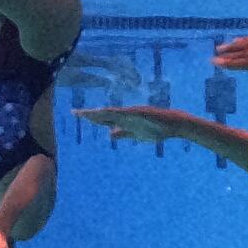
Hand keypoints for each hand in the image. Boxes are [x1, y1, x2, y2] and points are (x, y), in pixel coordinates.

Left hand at [76, 105, 192, 143]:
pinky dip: (113, 113)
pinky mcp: (139, 113)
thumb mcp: (136, 135)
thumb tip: (110, 134)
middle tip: (74, 113)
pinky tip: (105, 112)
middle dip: (89, 115)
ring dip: (98, 113)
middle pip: (104, 115)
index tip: (78, 116)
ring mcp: (132, 113)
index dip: (91, 118)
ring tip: (85, 113)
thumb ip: (123, 134)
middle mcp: (125, 115)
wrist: (173, 124)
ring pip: (111, 113)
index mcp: (124, 120)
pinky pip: (124, 114)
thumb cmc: (157, 129)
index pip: (104, 119)